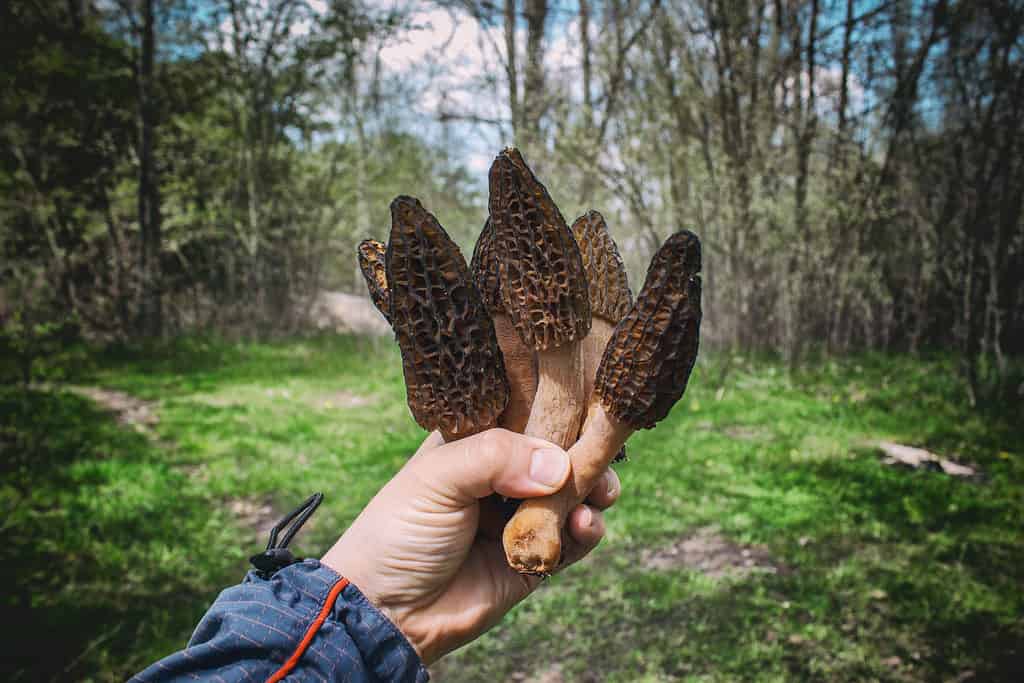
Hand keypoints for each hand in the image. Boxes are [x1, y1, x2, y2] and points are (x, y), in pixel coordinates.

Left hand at [321, 428, 620, 664]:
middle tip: (602, 454)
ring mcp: (520, 515)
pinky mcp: (535, 557)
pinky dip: (588, 529)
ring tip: (599, 494)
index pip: (523, 411)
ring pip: (574, 493)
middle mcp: (501, 475)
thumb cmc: (399, 531)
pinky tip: (583, 524)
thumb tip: (559, 465)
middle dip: (584, 450)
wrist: (386, 613)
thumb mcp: (438, 478)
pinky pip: (574, 538)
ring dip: (593, 490)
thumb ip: (496, 458)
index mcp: (473, 442)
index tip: (590, 400)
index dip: (556, 406)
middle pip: (557, 451)